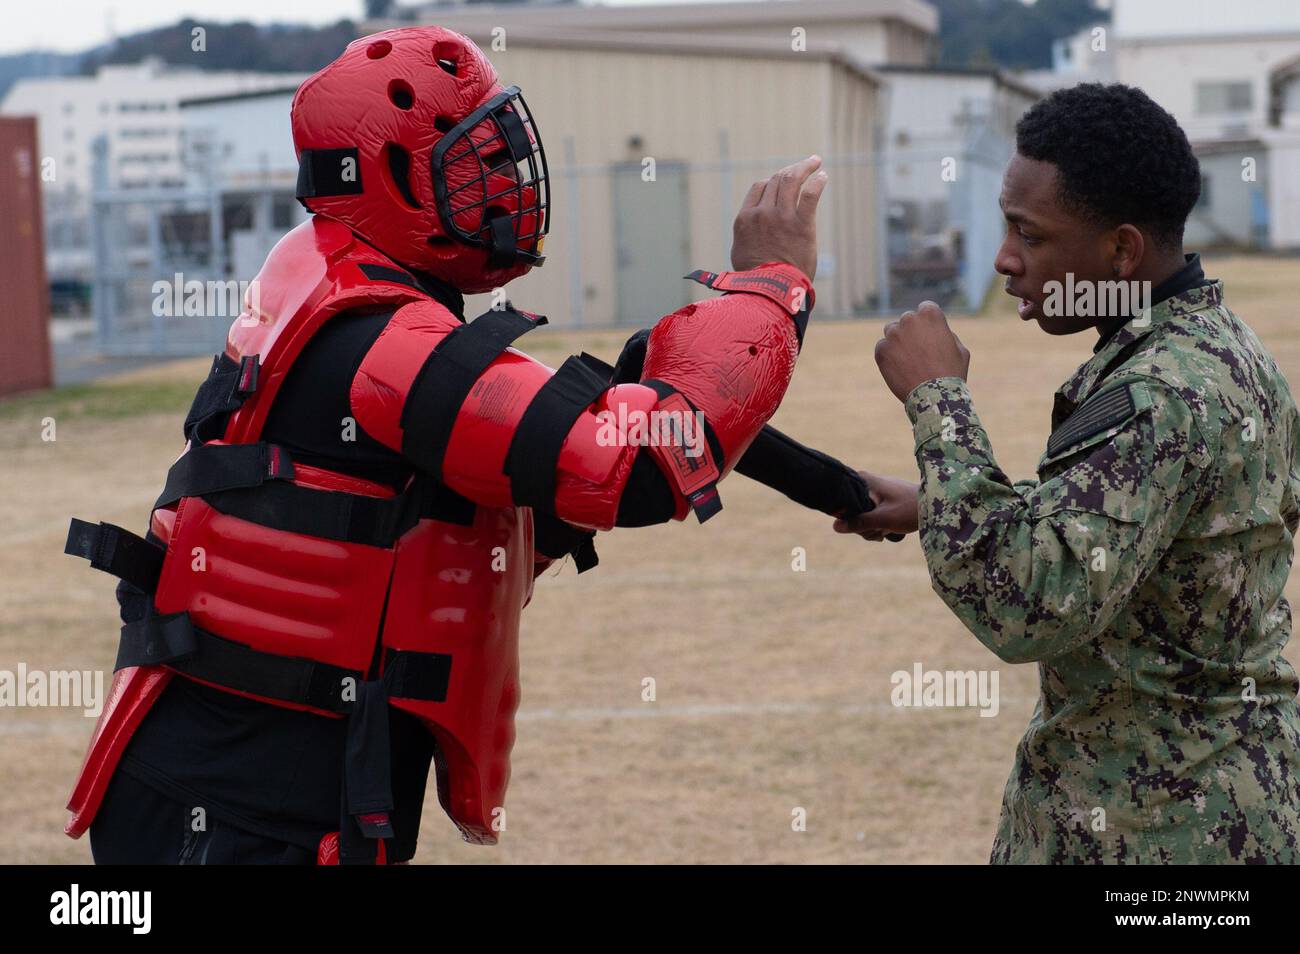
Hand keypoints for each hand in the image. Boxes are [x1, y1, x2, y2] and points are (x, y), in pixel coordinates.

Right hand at [731, 155, 826, 280]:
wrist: (769, 290)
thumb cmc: (755, 278)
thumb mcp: (741, 252)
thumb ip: (746, 234)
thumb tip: (749, 231)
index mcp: (745, 218)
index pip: (759, 187)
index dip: (772, 181)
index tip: (783, 184)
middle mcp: (761, 213)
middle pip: (777, 180)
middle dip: (791, 169)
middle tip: (805, 165)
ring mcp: (781, 217)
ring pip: (791, 180)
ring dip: (805, 167)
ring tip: (815, 161)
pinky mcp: (801, 225)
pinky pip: (810, 195)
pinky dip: (817, 182)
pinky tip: (823, 177)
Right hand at [833, 470, 919, 540]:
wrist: (935, 506)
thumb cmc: (911, 509)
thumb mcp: (884, 519)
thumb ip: (860, 522)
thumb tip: (835, 527)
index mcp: (862, 480)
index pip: (840, 498)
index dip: (847, 514)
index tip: (863, 522)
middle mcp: (865, 482)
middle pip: (850, 510)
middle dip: (862, 525)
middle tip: (878, 528)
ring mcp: (873, 491)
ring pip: (860, 516)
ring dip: (871, 528)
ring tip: (887, 528)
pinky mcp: (881, 499)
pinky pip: (870, 515)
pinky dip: (877, 525)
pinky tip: (888, 528)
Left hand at [874, 301, 969, 402]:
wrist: (934, 396)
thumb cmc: (951, 373)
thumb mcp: (959, 349)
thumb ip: (945, 334)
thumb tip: (934, 331)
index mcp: (930, 314)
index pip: (925, 308)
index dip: (928, 322)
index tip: (929, 333)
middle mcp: (909, 320)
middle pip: (907, 320)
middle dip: (912, 331)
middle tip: (919, 351)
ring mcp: (893, 334)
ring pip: (892, 331)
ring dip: (898, 341)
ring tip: (909, 360)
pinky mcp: (881, 350)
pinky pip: (882, 348)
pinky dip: (888, 356)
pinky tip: (900, 368)